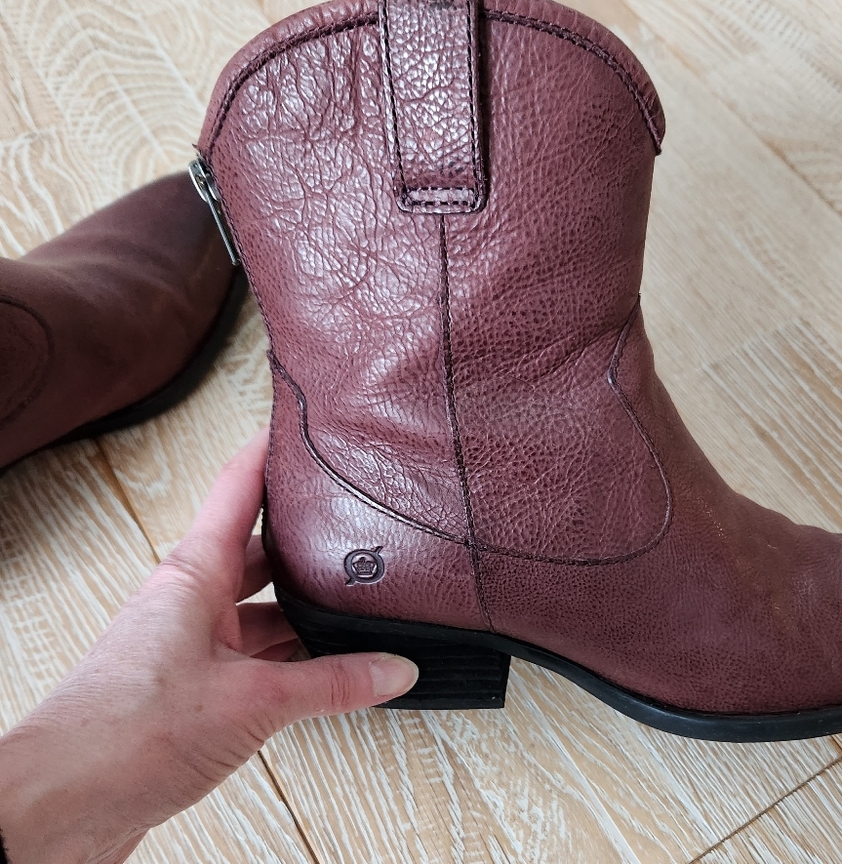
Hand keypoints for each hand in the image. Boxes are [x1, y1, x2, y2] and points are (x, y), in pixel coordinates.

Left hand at [0, 430, 416, 863]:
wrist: (61, 804)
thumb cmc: (125, 734)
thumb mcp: (254, 699)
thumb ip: (331, 683)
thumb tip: (391, 670)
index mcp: (196, 574)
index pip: (239, 486)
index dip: (271, 450)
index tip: (301, 425)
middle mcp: (190, 600)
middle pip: (256, 548)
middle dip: (301, 537)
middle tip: (347, 519)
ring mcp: (187, 644)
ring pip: (255, 607)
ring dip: (296, 609)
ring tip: (348, 602)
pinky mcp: (187, 688)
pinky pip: (248, 654)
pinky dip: (284, 656)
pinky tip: (316, 669)